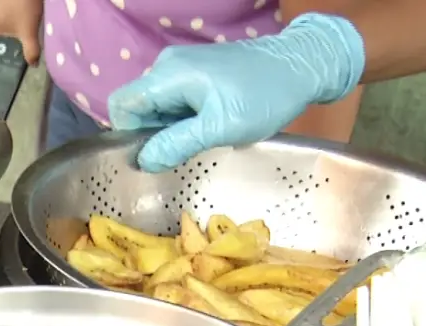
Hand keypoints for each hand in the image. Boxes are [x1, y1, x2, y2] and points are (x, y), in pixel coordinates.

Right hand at [107, 13, 365, 171]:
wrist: (303, 65)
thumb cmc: (264, 96)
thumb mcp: (221, 127)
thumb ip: (177, 144)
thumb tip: (144, 161)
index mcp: (169, 75)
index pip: (122, 105)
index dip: (127, 133)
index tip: (150, 155)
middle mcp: (168, 65)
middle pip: (138, 106)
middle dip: (152, 134)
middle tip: (180, 153)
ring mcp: (182, 65)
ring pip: (156, 105)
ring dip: (169, 128)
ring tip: (199, 140)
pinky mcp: (196, 70)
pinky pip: (173, 99)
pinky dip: (181, 119)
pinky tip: (206, 127)